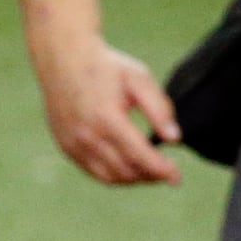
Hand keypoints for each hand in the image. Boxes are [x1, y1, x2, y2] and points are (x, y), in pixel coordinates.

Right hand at [34, 37, 181, 185]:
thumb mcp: (140, 79)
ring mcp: (73, 145)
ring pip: (108, 177)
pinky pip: (93, 171)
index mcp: (108, 119)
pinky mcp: (66, 147)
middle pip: (125, 172)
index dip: (161, 170)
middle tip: (167, 173)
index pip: (140, 156)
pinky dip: (113, 174)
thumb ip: (159, 109)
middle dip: (149, 177)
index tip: (177, 177)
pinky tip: (128, 165)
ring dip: (132, 179)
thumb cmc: (106, 67)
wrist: (63, 61)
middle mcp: (88, 137)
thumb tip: (174, 139)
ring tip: (149, 172)